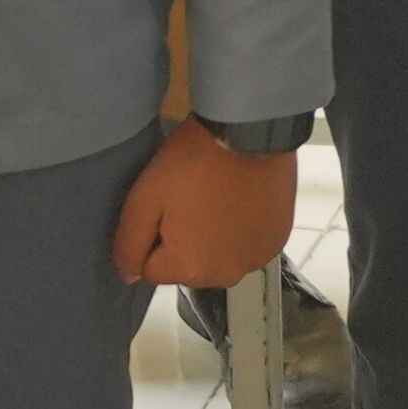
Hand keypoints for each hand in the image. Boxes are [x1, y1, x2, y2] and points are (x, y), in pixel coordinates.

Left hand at [113, 123, 297, 289]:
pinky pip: (248, 245)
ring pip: (220, 257)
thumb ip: (129, 245)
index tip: (167, 205)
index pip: (152, 268)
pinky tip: (242, 200)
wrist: (249, 131)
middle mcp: (226, 275)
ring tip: (218, 197)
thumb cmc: (192, 162)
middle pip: (189, 267)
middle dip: (184, 241)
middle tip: (192, 199)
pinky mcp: (278, 240)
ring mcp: (257, 258)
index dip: (154, 234)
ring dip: (215, 238)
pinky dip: (242, 230)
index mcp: (190, 269)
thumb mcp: (144, 199)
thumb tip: (129, 278)